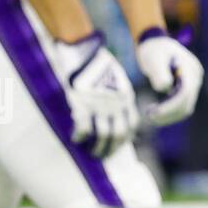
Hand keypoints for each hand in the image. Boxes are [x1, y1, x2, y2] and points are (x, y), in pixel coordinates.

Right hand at [50, 32, 137, 157]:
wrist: (84, 52)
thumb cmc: (97, 65)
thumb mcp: (115, 80)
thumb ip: (116, 96)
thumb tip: (113, 114)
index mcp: (125, 97)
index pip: (131, 124)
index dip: (125, 138)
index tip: (117, 146)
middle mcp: (116, 103)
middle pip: (119, 133)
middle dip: (112, 148)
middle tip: (102, 156)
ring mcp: (100, 105)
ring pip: (104, 135)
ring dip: (98, 148)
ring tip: (90, 153)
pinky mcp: (83, 104)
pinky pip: (84, 128)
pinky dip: (80, 137)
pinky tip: (75, 139)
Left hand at [136, 31, 204, 125]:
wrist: (156, 43)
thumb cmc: (154, 50)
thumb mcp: (154, 58)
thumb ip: (160, 73)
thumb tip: (165, 88)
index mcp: (191, 69)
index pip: (185, 93)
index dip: (170, 107)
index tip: (152, 113)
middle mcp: (196, 77)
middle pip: (186, 104)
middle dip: (168, 114)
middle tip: (148, 117)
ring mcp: (193, 84)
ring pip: (185, 108)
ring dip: (169, 116)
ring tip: (150, 115)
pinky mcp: (186, 89)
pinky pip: (181, 105)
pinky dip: (169, 112)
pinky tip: (155, 111)